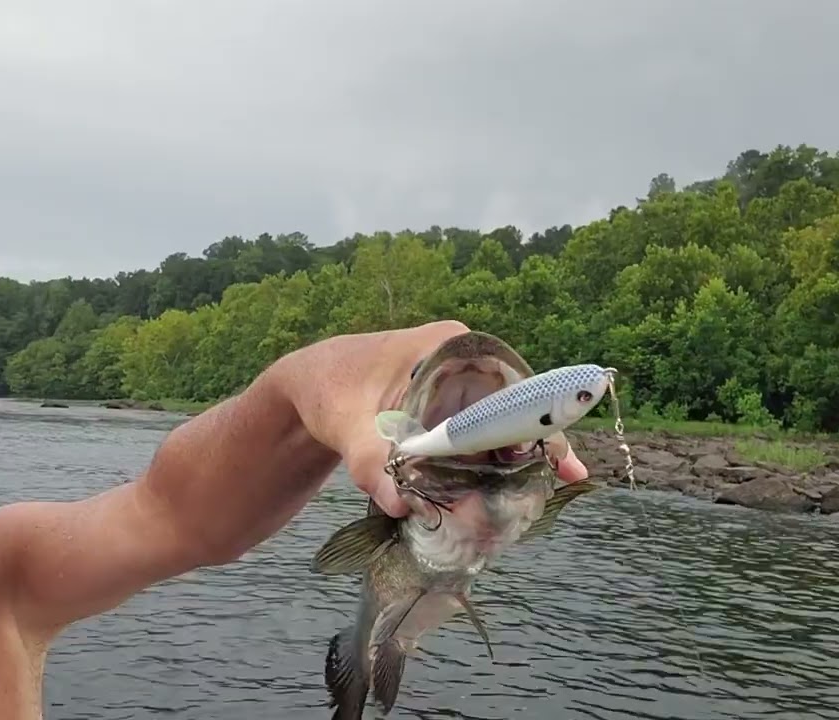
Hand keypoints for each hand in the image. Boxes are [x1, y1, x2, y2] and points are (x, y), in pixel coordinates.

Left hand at [280, 321, 589, 517]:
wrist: (308, 387)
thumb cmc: (329, 391)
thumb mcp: (349, 426)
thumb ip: (371, 462)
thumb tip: (400, 504)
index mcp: (452, 347)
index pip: (511, 385)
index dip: (541, 423)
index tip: (561, 461)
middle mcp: (465, 362)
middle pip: (514, 408)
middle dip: (533, 449)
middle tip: (558, 486)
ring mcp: (459, 387)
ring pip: (500, 427)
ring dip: (512, 464)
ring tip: (531, 503)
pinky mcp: (449, 412)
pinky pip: (480, 440)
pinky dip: (487, 467)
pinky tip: (501, 498)